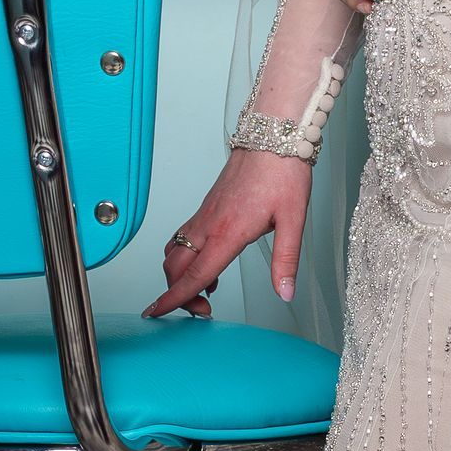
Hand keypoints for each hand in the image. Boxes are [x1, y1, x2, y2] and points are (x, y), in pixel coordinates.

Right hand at [144, 149, 312, 316]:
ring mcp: (204, 214)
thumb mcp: (294, 220)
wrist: (273, 136)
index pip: (194, 276)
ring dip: (179, 276)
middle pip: (176, 269)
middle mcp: (209, 225)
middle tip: (203, 311)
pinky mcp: (207, 206)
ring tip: (204, 290)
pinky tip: (207, 263)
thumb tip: (285, 292)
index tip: (157, 314)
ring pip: (174, 252)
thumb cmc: (283, 173)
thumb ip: (286, 260)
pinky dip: (184, 257)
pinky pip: (182, 237)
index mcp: (228, 233)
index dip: (174, 300)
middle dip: (178, 294)